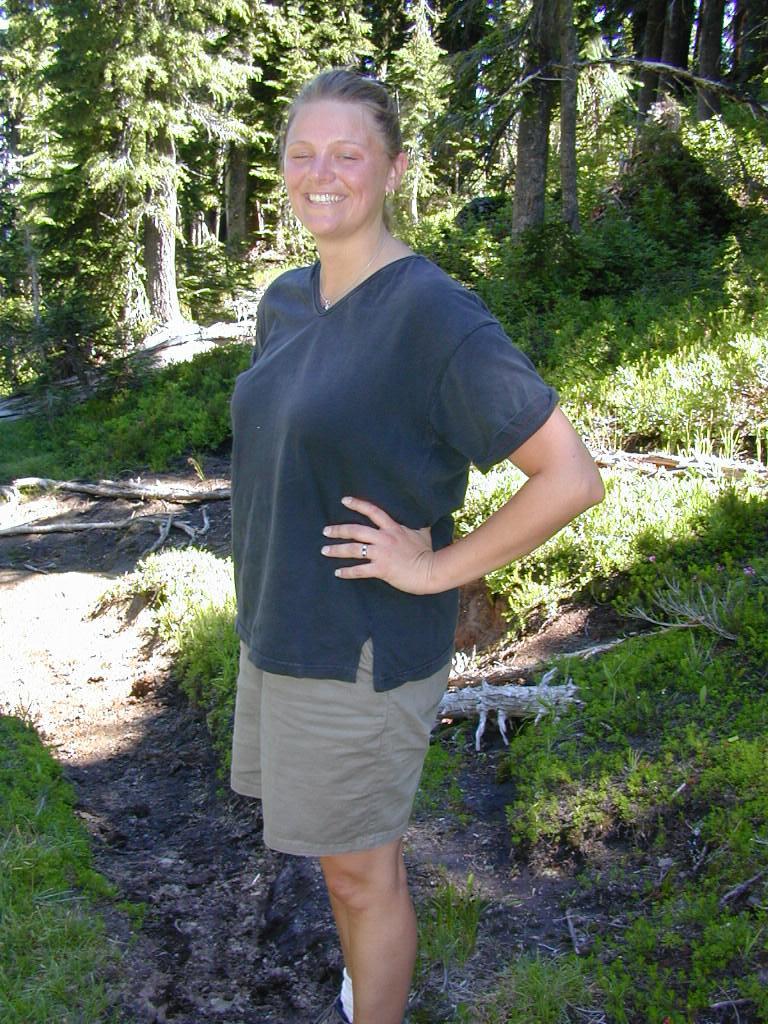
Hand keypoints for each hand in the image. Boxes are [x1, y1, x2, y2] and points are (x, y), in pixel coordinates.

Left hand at [321, 496, 437, 594]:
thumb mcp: (422, 532)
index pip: (373, 511)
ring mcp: (382, 553)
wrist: (431, 570)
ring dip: (337, 550)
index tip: (344, 500)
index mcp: (393, 528)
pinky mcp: (381, 569)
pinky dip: (347, 572)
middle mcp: (384, 538)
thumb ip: (417, 524)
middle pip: (356, 530)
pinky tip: (338, 573)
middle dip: (338, 530)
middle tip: (325, 531)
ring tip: (325, 550)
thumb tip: (424, 515)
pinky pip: (360, 570)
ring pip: (354, 549)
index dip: (358, 504)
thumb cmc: (427, 552)